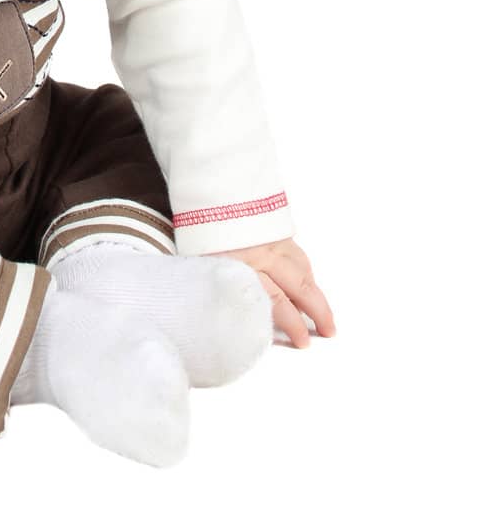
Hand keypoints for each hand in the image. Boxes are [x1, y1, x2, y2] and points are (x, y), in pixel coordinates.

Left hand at [203, 238, 335, 349]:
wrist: (207, 186)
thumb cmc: (197, 231)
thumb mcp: (202, 265)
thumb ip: (221, 288)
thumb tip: (233, 317)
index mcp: (243, 266)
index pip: (276, 301)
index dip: (292, 324)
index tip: (303, 341)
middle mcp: (264, 253)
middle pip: (298, 287)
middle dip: (318, 312)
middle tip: (328, 332)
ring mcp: (273, 240)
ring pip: (302, 269)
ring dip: (316, 293)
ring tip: (324, 314)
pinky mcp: (276, 228)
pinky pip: (297, 254)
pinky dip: (306, 271)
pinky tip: (309, 283)